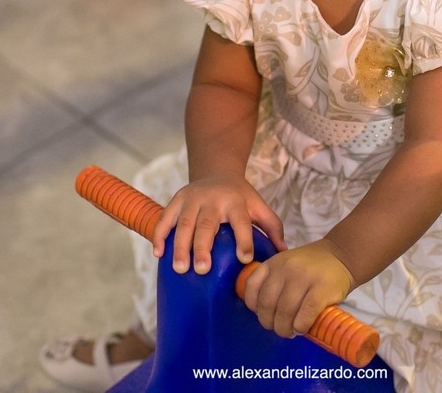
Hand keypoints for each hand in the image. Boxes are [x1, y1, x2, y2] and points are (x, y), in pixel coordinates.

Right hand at [153, 176, 285, 274]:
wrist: (218, 171)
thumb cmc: (240, 197)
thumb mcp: (259, 206)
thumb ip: (272, 227)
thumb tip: (283, 252)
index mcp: (236, 201)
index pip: (241, 221)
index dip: (244, 239)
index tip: (244, 259)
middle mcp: (213, 199)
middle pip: (207, 224)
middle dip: (203, 247)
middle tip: (202, 270)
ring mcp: (192, 199)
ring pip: (184, 223)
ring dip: (179, 245)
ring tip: (179, 268)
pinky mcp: (176, 200)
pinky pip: (165, 218)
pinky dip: (159, 235)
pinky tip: (158, 253)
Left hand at [241, 239, 356, 337]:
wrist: (342, 255)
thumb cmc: (311, 267)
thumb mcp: (286, 265)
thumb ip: (273, 282)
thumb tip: (263, 313)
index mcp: (274, 263)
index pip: (251, 286)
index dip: (253, 306)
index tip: (263, 314)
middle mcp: (285, 268)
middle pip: (267, 304)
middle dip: (270, 323)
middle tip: (279, 328)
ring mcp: (304, 278)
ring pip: (285, 312)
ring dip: (285, 329)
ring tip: (291, 331)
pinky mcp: (322, 290)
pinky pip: (305, 315)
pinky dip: (300, 326)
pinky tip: (302, 328)